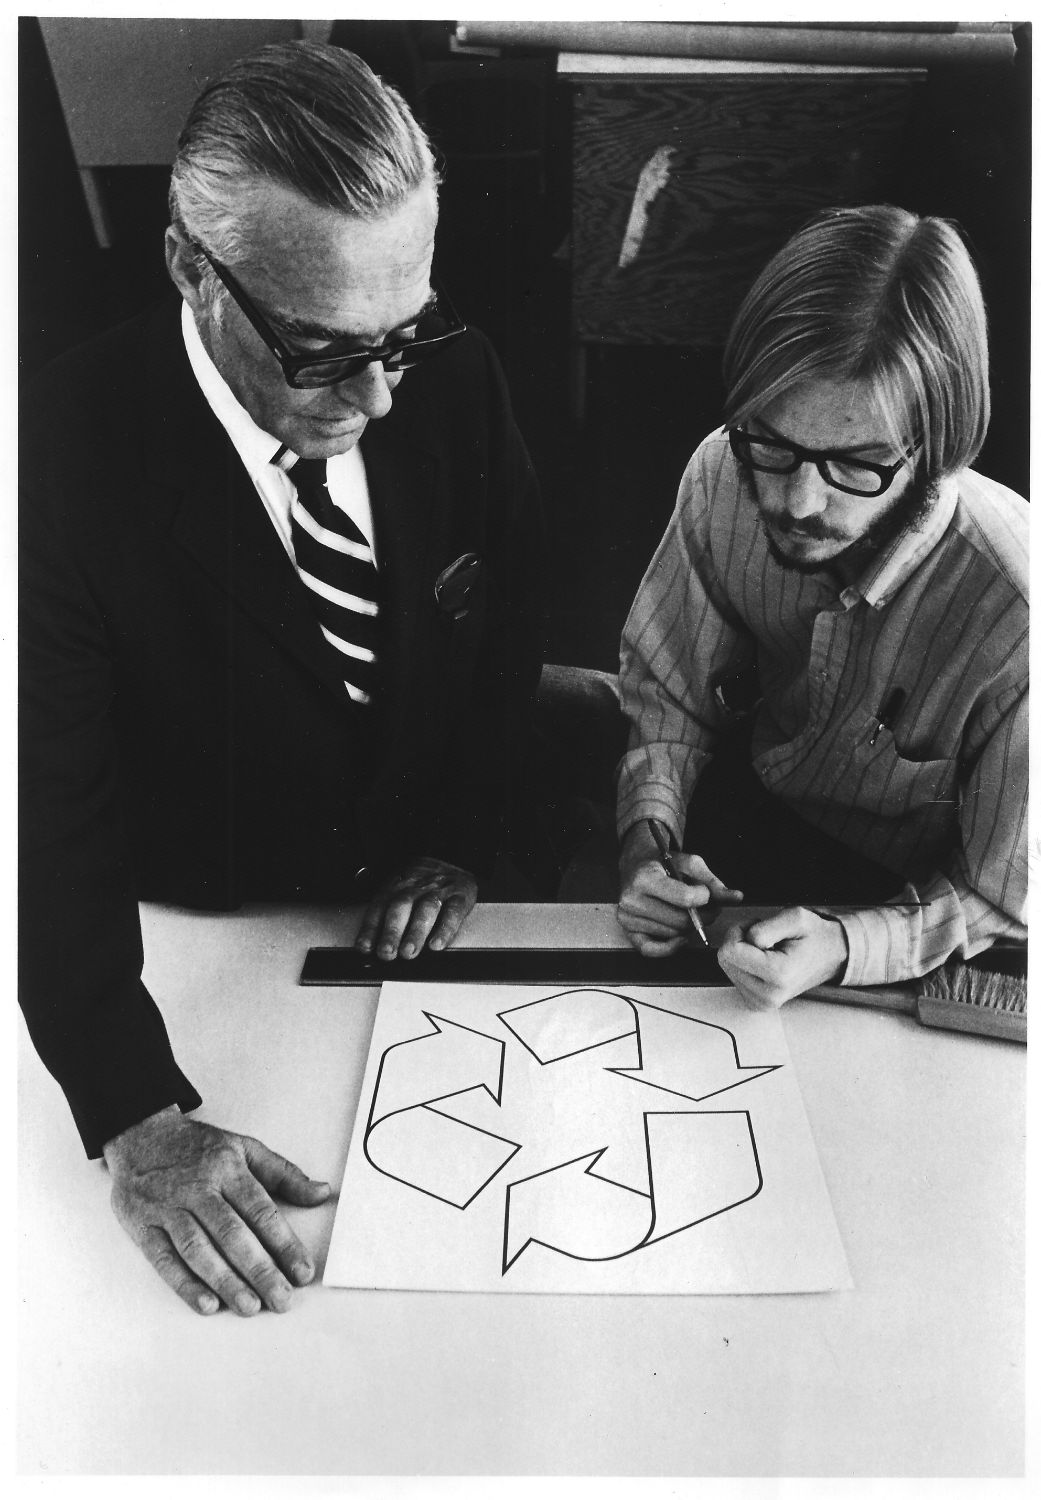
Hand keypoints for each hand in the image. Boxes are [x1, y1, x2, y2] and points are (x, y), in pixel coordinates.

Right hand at [104, 1107, 330, 1316]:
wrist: (141, 1135)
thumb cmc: (198, 1147)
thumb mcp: (244, 1147)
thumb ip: (284, 1173)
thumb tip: (321, 1193)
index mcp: (227, 1168)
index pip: (260, 1210)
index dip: (284, 1243)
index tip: (303, 1271)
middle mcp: (198, 1189)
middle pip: (232, 1234)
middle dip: (260, 1270)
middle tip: (282, 1300)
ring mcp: (168, 1209)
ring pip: (199, 1250)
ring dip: (225, 1281)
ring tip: (250, 1306)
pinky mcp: (144, 1227)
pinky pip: (164, 1260)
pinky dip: (184, 1284)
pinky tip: (206, 1304)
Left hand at [354, 856, 477, 959]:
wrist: (455, 860)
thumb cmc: (424, 883)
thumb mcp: (401, 888)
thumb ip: (386, 912)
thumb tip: (370, 945)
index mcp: (397, 885)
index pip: (380, 906)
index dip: (371, 927)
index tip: (365, 947)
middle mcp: (416, 887)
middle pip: (401, 907)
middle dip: (392, 931)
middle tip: (387, 952)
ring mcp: (439, 891)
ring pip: (426, 910)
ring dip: (415, 932)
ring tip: (408, 952)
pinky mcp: (460, 897)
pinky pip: (453, 913)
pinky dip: (445, 930)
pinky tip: (437, 945)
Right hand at [617, 822, 741, 956]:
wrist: (636, 866)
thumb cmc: (664, 864)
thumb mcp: (690, 864)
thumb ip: (713, 883)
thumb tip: (736, 898)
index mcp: (645, 877)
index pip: (686, 898)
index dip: (705, 897)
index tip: (704, 892)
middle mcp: (631, 899)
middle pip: (681, 921)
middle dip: (702, 916)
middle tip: (707, 908)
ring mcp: (627, 917)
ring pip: (673, 933)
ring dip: (689, 927)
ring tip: (689, 913)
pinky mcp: (628, 931)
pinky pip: (652, 950)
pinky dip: (670, 948)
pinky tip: (681, 937)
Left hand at [716, 907, 848, 1006]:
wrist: (830, 956)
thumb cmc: (814, 936)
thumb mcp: (795, 917)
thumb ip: (766, 927)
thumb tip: (746, 939)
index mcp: (779, 975)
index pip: (730, 951)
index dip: (740, 930)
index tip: (758, 926)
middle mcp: (769, 995)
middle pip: (724, 960)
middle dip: (740, 941)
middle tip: (765, 937)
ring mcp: (762, 1002)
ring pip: (727, 967)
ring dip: (743, 952)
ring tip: (768, 949)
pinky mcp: (757, 1003)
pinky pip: (734, 977)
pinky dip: (744, 964)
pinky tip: (763, 961)